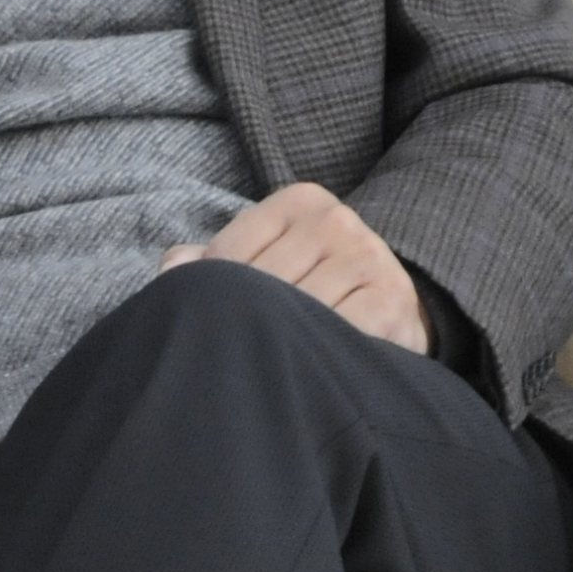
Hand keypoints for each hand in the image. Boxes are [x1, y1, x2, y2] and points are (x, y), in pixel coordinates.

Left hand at [160, 182, 429, 354]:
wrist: (398, 306)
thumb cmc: (316, 283)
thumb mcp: (272, 256)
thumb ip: (219, 259)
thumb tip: (174, 269)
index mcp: (300, 201)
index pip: (230, 253)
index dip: (213, 297)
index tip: (212, 325)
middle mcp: (335, 221)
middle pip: (261, 285)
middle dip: (244, 325)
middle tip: (233, 357)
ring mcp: (366, 258)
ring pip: (297, 313)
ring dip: (280, 347)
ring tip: (269, 368)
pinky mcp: (390, 303)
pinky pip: (336, 335)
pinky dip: (317, 358)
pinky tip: (307, 371)